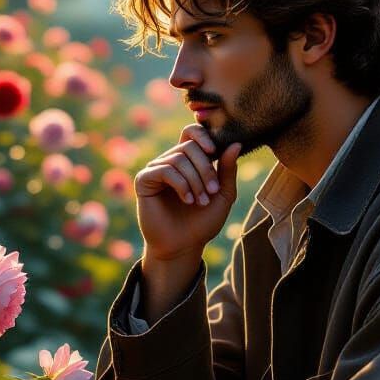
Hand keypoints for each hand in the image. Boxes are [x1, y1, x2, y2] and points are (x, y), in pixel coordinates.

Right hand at [134, 124, 241, 260]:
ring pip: (179, 158)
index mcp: (189, 161)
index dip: (204, 136)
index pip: (192, 132)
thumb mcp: (223, 195)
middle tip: (212, 190)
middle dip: (205, 168)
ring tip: (200, 201)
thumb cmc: (202, 222)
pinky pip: (164, 170)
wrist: (183, 246)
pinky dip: (181, 184)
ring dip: (195, 180)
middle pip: (189, 145)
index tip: (215, 151)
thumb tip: (236, 144)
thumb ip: (228, 170)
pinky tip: (187, 200)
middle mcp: (171, 161)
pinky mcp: (144, 180)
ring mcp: (156, 169)